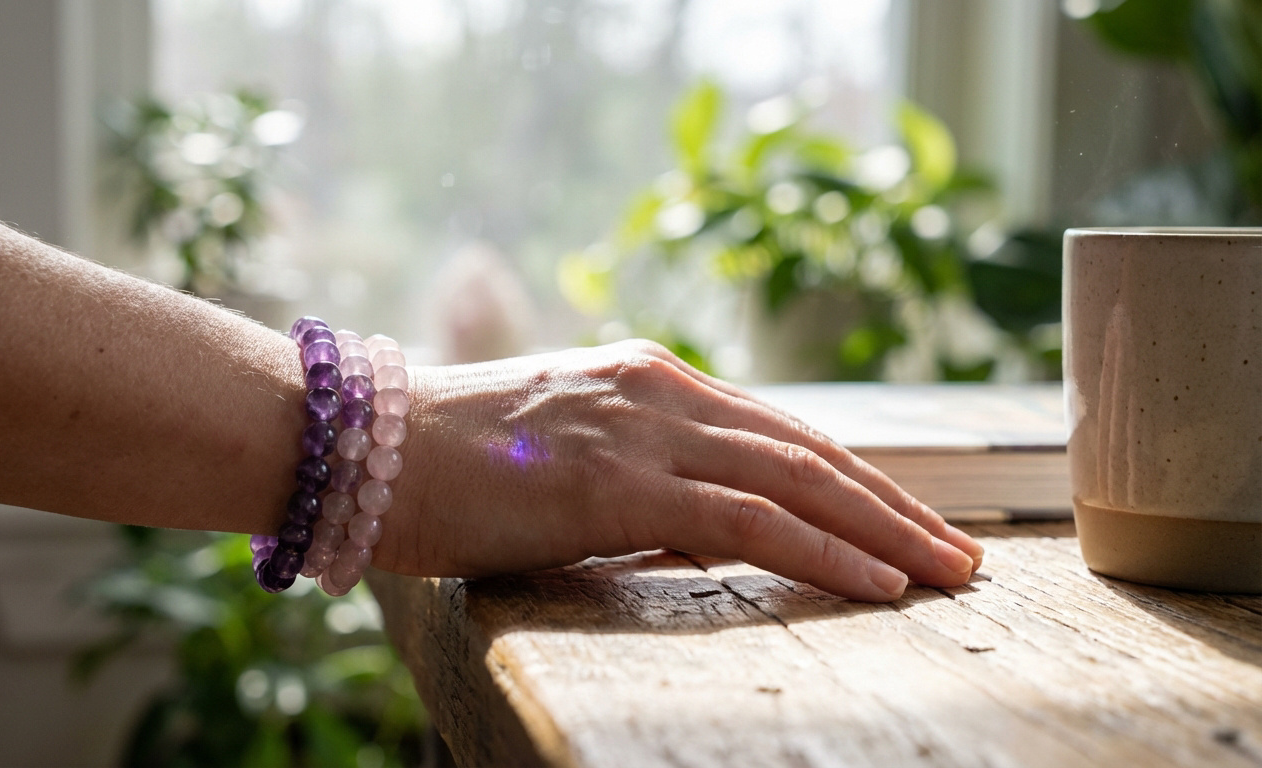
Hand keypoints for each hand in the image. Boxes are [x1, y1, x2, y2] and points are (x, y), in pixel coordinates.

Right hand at [377, 340, 981, 601]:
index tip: (903, 519)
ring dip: (881, 531)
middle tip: (958, 551)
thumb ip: (637, 473)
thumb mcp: (562, 452)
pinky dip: (822, 550)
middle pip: (808, 451)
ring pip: (796, 480)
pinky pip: (748, 519)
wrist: (364, 446)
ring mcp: (644, 429)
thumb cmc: (447, 460)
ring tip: (943, 574)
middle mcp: (661, 390)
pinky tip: (875, 583)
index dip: (852, 478)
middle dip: (891, 506)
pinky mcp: (621, 481)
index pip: (778, 431)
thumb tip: (696, 525)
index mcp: (649, 379)